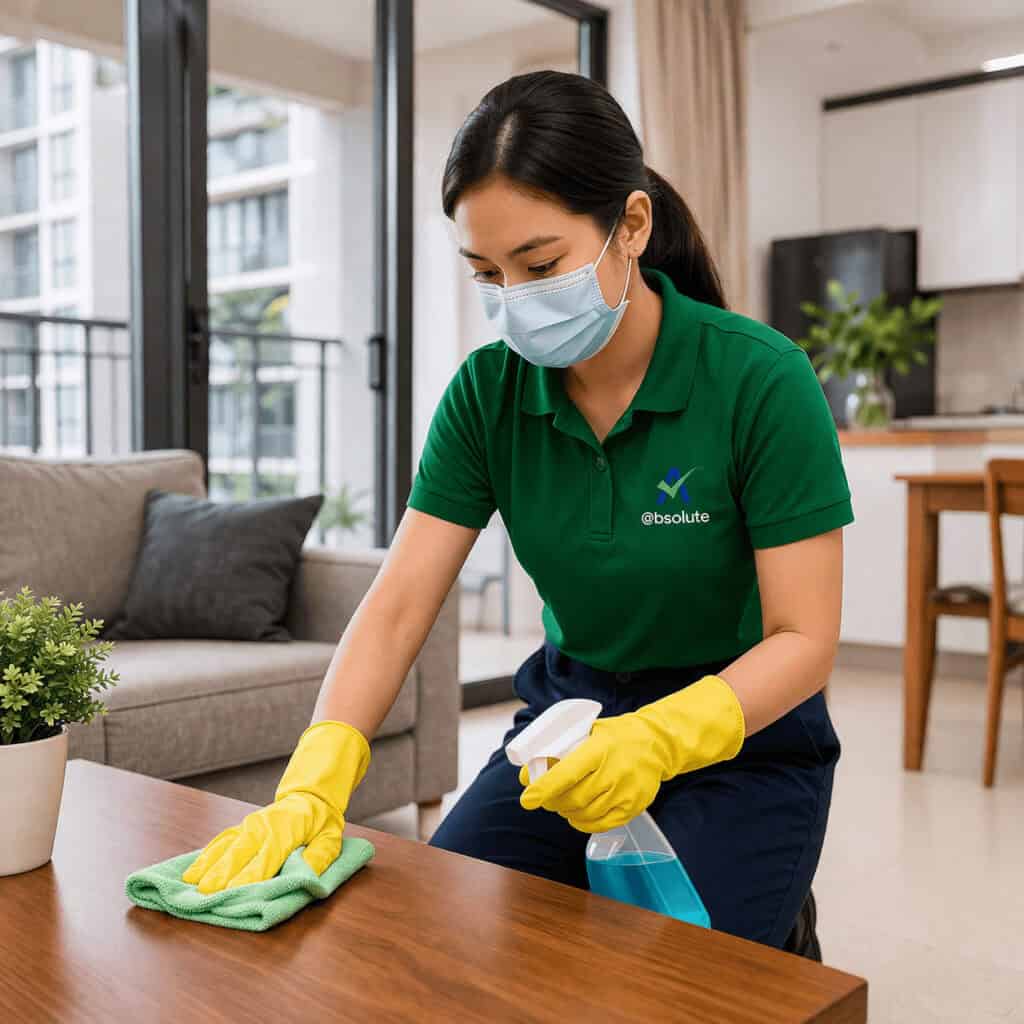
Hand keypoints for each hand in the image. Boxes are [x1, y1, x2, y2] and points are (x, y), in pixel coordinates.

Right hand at [182, 720, 369, 892]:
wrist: (309, 798)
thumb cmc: (320, 824)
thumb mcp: (330, 840)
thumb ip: (318, 858)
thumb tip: (305, 876)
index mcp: (285, 830)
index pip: (266, 857)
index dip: (250, 876)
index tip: (234, 893)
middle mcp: (261, 826)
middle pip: (238, 852)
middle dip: (221, 873)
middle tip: (204, 895)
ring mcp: (247, 826)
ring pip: (224, 846)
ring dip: (206, 865)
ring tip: (189, 885)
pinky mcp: (239, 829)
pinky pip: (219, 842)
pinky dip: (205, 856)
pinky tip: (191, 872)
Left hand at [518, 675, 745, 832]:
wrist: (656, 744)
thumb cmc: (616, 736)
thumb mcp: (592, 730)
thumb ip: (566, 746)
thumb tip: (532, 766)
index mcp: (599, 749)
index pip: (566, 773)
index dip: (544, 788)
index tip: (527, 798)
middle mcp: (613, 772)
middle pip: (572, 798)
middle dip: (551, 801)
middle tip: (542, 797)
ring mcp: (625, 792)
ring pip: (584, 813)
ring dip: (565, 811)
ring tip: (561, 803)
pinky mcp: (632, 807)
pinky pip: (600, 824)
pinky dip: (583, 822)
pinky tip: (577, 814)